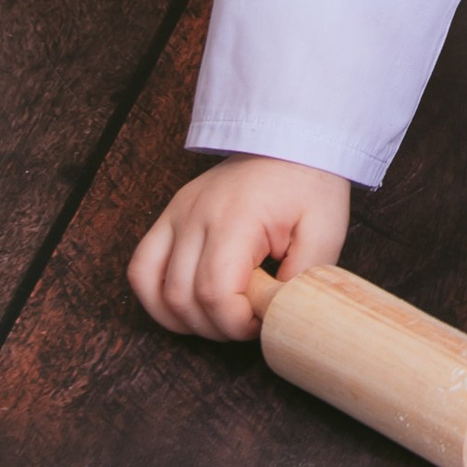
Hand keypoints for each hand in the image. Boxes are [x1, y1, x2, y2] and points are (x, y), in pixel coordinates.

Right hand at [127, 155, 352, 341]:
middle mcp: (195, 215)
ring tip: (219, 317)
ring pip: (152, 287)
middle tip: (246, 322)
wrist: (289, 140)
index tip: (262, 321)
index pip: (214, 292)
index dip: (235, 323)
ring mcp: (176, 214)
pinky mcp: (169, 216)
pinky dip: (155, 296)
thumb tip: (280, 314)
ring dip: (182, 318)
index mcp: (235, 218)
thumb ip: (304, 277)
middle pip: (182, 297)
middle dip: (214, 326)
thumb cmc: (308, 184)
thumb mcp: (326, 230)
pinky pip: (141, 266)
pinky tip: (185, 307)